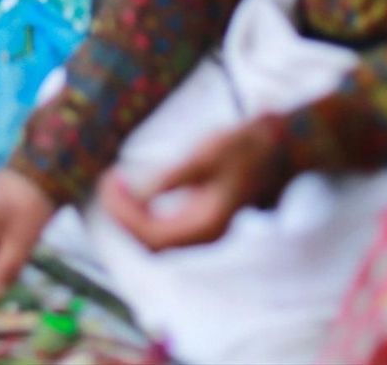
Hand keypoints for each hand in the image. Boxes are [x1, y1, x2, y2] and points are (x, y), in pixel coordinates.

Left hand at [98, 117, 285, 252]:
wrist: (278, 146)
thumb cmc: (244, 145)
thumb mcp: (207, 153)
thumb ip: (173, 176)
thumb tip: (139, 192)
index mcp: (207, 224)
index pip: (151, 235)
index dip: (123, 213)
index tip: (110, 181)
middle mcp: (206, 236)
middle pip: (150, 242)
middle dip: (122, 215)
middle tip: (108, 181)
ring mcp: (205, 231)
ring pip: (156, 239)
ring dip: (131, 217)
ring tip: (115, 185)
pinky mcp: (203, 221)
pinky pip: (165, 229)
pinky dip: (144, 215)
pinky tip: (136, 191)